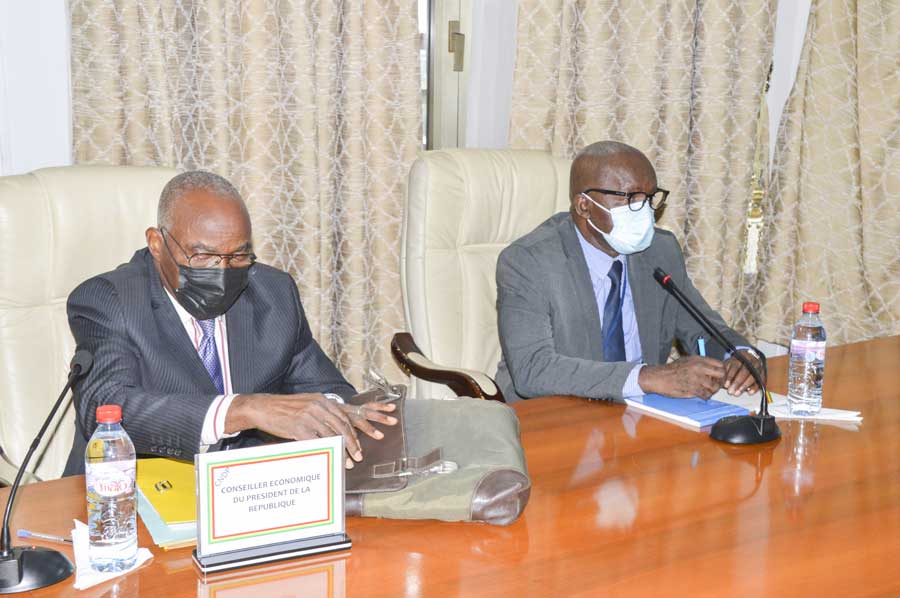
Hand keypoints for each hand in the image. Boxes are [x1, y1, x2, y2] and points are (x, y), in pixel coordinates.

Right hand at [224, 394, 396, 467]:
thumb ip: (322, 414)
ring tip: (349, 462)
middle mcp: (318, 406)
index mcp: (323, 400)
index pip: (346, 416)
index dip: (358, 430)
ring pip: (332, 436)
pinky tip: (331, 459)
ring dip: (343, 451)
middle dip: (354, 443)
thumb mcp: (306, 405)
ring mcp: (308, 416)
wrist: (262, 407)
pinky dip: (326, 452)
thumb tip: (335, 429)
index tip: (367, 442)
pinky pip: (316, 442)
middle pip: (343, 427)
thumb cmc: (284, 409)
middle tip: (360, 456)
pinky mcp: (298, 427)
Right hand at [638, 356, 725, 398]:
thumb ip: (701, 363)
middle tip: (717, 383)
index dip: (723, 370)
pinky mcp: (693, 390)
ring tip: (708, 389)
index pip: (720, 364)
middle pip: (721, 375)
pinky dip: (706, 396)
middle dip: (721, 380)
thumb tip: (714, 367)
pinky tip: (702, 394)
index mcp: (698, 360)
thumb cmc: (672, 369)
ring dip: (713, 390)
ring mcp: (697, 380)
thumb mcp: (687, 360)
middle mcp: (699, 369)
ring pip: (715, 387)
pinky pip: (707, 395)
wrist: (660, 377)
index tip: (721, 374)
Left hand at [723, 350, 765, 395]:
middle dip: (737, 383)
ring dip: (744, 386)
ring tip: (737, 393)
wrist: (750, 357)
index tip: (726, 385)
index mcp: (741, 357)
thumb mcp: (730, 363)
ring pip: (753, 377)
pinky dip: (755, 387)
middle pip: (745, 372)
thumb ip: (726, 370)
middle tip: (731, 391)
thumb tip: (720, 381)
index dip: (730, 376)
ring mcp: (758, 367)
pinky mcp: (763, 373)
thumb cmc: (737, 362)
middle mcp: (751, 361)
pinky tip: (749, 392)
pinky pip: (760, 381)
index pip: (735, 366)